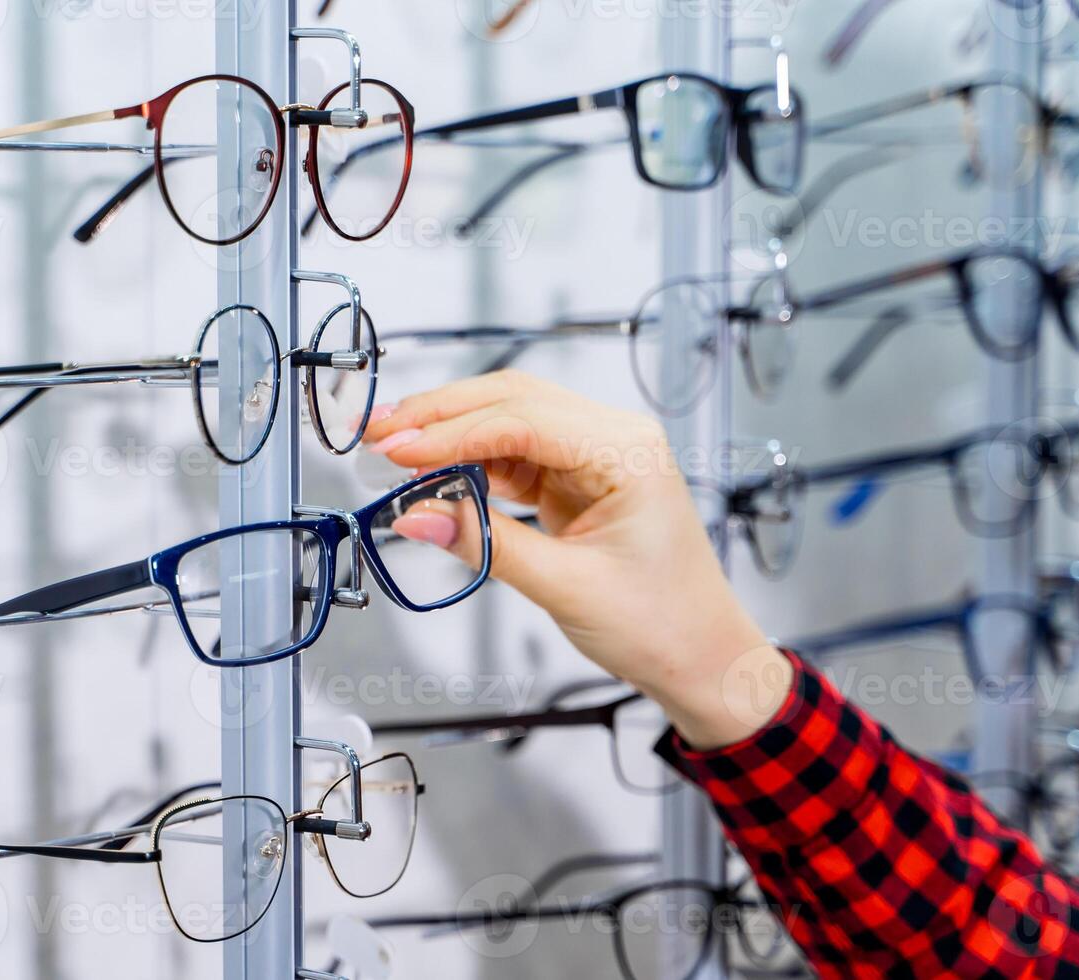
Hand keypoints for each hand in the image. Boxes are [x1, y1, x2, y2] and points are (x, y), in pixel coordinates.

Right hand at [366, 370, 788, 749]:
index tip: (396, 451)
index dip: (450, 432)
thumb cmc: (662, 624)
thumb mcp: (566, 588)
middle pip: (512, 401)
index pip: (523, 420)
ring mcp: (594, 455)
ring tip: (391, 449)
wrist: (702, 657)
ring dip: (449, 433)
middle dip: (440, 415)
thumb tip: (415, 517)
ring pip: (507, 420)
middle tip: (376, 434)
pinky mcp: (577, 478)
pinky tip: (430, 472)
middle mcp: (614, 438)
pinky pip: (513, 455)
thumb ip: (486, 544)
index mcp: (627, 451)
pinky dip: (468, 461)